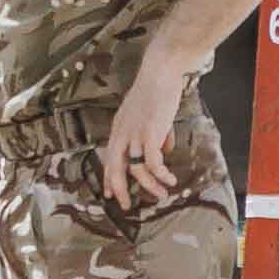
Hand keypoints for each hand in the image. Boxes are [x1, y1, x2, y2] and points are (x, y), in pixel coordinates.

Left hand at [100, 77, 205, 208]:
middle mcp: (122, 134)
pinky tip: (170, 180)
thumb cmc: (157, 91)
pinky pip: (152, 162)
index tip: (109, 193)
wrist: (159, 73)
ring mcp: (134, 135)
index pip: (109, 158)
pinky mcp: (149, 134)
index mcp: (119, 129)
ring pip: (136, 170)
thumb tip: (166, 151)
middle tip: (126, 205)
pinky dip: (161, 174)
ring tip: (161, 194)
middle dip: (120, 189)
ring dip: (149, 185)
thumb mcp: (151, 116)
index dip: (109, 177)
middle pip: (114, 168)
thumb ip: (157, 135)